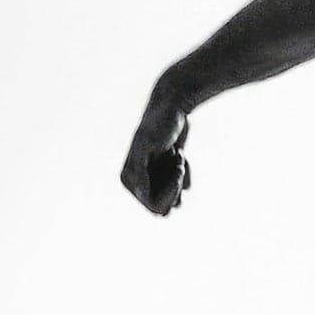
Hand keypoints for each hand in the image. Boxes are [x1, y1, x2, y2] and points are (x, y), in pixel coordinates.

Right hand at [122, 85, 194, 215]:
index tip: (178, 172)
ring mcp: (152, 180)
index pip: (154, 207)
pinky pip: (182, 189)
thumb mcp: (148, 143)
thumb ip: (141, 168)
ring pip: (175, 200)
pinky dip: (187, 173)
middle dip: (176, 185)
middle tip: (179, 162)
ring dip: (180, 177)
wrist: (173, 107)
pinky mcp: (166, 176)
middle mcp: (137, 183)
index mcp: (128, 179)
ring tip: (177, 154)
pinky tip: (179, 154)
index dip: (170, 193)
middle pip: (165, 207)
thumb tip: (141, 193)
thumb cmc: (160, 123)